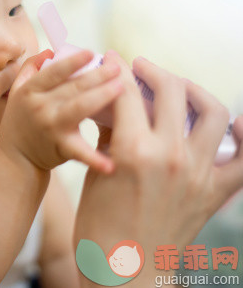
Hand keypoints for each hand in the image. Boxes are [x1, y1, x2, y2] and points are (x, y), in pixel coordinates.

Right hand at [0, 49, 123, 172]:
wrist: (14, 158)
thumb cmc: (21, 120)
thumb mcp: (18, 91)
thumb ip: (31, 67)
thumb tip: (51, 51)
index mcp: (30, 91)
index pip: (53, 72)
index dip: (72, 62)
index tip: (90, 52)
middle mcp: (40, 107)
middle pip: (73, 87)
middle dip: (97, 75)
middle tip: (118, 67)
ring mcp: (51, 128)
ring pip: (80, 108)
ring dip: (102, 97)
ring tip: (121, 87)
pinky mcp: (61, 148)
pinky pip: (81, 152)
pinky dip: (96, 158)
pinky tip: (112, 163)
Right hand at [74, 51, 242, 284]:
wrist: (125, 275)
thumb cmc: (99, 229)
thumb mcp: (96, 175)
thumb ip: (110, 136)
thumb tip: (114, 107)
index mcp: (133, 152)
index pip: (127, 94)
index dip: (117, 70)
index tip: (113, 60)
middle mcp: (171, 156)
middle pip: (170, 91)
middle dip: (152, 71)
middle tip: (139, 67)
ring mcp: (199, 174)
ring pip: (212, 111)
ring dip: (194, 90)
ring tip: (178, 86)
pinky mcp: (214, 192)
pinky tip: (239, 121)